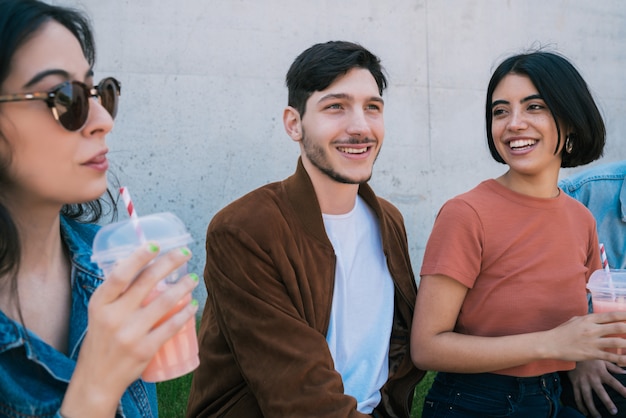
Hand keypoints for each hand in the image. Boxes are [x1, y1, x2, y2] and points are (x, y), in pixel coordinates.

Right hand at [61, 243, 198, 417]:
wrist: (97, 379)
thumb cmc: (101, 339)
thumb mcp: (99, 312)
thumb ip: (115, 291)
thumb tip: (136, 261)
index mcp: (99, 303)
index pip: (120, 274)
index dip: (139, 256)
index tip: (157, 244)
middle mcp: (113, 316)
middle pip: (147, 281)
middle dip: (171, 262)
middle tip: (186, 252)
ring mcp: (130, 334)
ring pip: (165, 302)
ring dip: (184, 286)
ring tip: (193, 278)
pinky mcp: (145, 349)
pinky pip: (171, 326)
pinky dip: (185, 312)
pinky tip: (193, 304)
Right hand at [546, 312, 625, 363]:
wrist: (550, 344)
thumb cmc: (562, 331)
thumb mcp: (575, 320)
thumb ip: (589, 319)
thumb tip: (601, 318)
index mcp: (589, 319)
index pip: (611, 315)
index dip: (625, 315)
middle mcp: (592, 329)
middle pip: (618, 327)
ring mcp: (592, 342)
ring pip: (617, 342)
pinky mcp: (591, 354)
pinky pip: (610, 357)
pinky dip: (622, 359)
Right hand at [567, 360, 625, 417]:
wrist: (572, 352)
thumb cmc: (590, 358)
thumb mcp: (602, 360)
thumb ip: (614, 367)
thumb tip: (625, 372)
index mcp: (601, 372)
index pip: (613, 382)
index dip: (621, 389)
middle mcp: (592, 378)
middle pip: (600, 392)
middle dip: (607, 402)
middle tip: (614, 412)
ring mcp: (582, 382)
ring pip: (587, 397)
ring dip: (592, 408)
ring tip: (598, 417)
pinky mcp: (575, 383)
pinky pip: (577, 396)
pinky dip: (580, 406)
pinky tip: (585, 412)